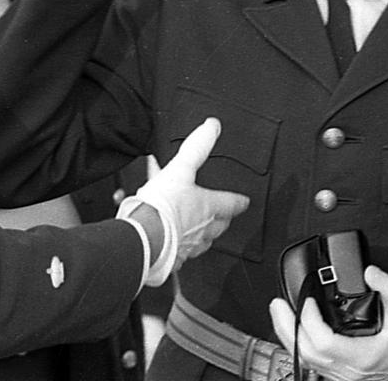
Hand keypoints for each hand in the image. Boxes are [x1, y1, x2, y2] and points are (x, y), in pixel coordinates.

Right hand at [125, 117, 248, 283]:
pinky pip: (180, 254)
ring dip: (200, 235)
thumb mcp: (180, 168)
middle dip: (221, 221)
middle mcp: (203, 230)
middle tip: (220, 216)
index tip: (244, 201)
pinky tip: (170, 245)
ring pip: (201, 241)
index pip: (231, 203)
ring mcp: (189, 246)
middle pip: (219, 226)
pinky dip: (178, 249)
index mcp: (208, 208)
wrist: (143, 237)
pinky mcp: (173, 259)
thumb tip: (212, 127)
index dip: (238, 201)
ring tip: (191, 228)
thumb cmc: (163, 207)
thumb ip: (196, 147)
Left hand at [269, 265, 387, 380]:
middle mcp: (349, 371)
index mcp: (361, 357)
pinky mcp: (344, 375)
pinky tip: (297, 331)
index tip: (307, 300)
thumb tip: (370, 271)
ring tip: (280, 315)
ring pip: (308, 360)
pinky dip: (302, 346)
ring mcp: (344, 376)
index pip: (324, 342)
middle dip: (287, 328)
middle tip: (276, 305)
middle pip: (306, 353)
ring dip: (291, 337)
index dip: (309, 320)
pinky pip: (315, 363)